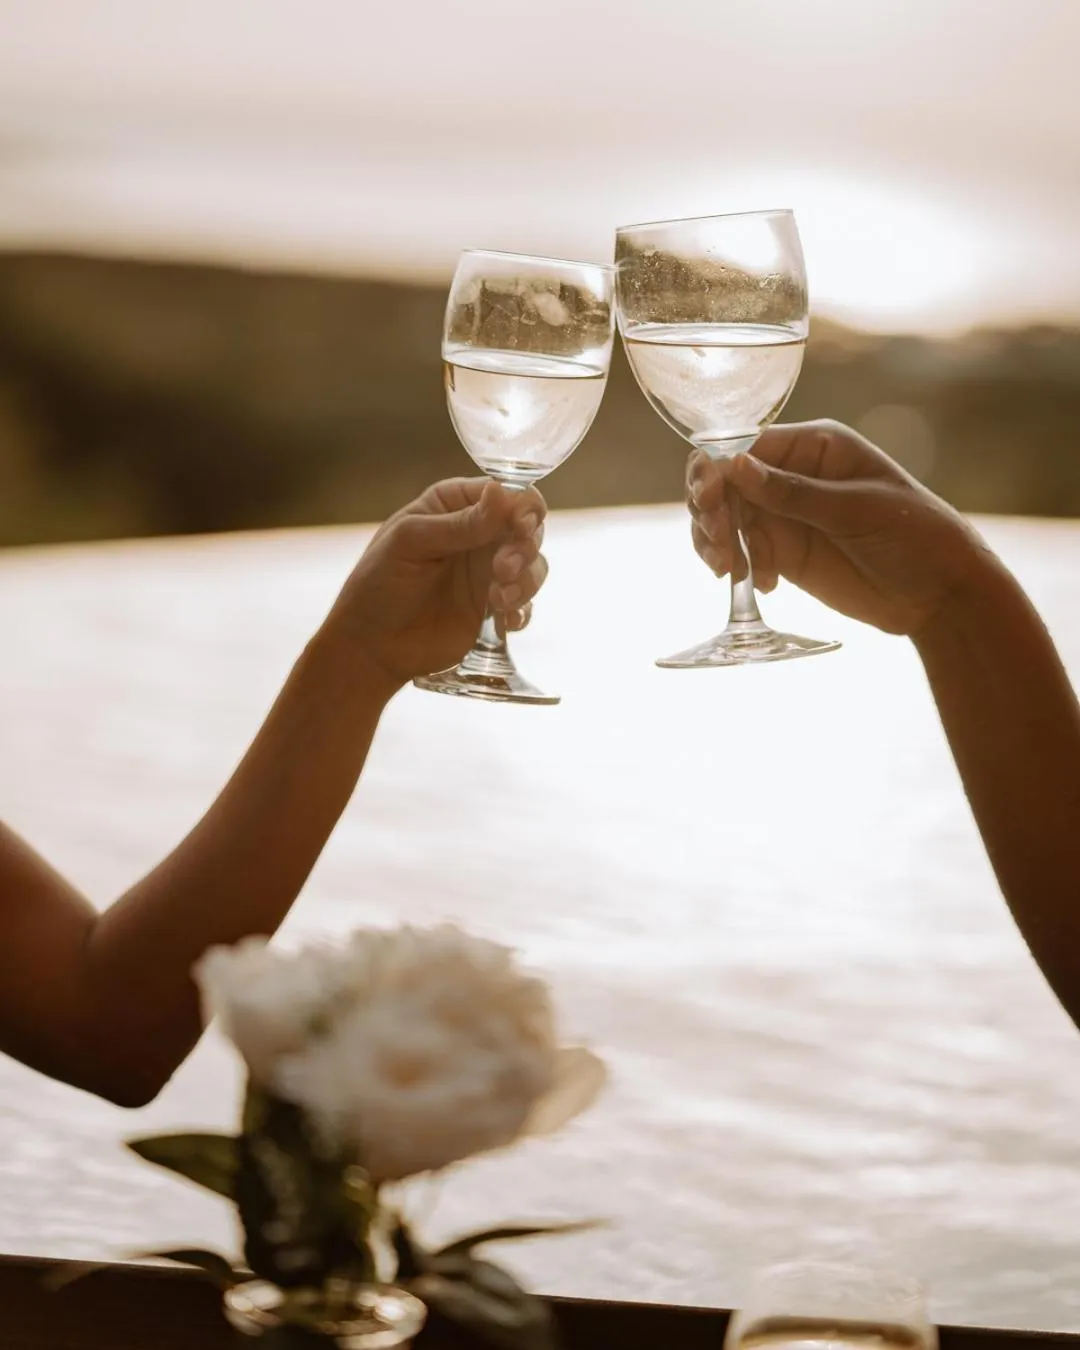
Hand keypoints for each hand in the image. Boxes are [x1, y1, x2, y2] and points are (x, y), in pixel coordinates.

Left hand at [321, 478, 547, 689]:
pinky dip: (522, 610)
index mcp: (453, 505)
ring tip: (497, 600)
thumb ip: (461, 523)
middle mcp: (477, 533)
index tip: (521, 527)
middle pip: (528, 527)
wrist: (371, 646)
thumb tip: (502, 494)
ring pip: (533, 565)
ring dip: (526, 580)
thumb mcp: (412, 543)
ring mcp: (487, 571)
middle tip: (502, 569)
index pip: (504, 492)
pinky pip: (526, 602)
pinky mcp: (494, 608)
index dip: (523, 507)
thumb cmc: (379, 584)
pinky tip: (505, 620)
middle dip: (524, 546)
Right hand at [687, 420, 997, 636]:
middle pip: (725, 482)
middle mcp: (791, 476)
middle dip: (712, 512)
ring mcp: (786, 515)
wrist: (940, 593)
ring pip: (726, 519)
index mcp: (813, 447)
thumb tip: (733, 467)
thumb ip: (792, 492)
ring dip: (717, 542)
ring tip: (730, 571)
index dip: (718, 473)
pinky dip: (737, 567)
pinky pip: (742, 552)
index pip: (745, 447)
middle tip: (720, 547)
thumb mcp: (855, 510)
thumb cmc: (914, 534)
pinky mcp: (784, 553)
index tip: (709, 505)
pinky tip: (761, 584)